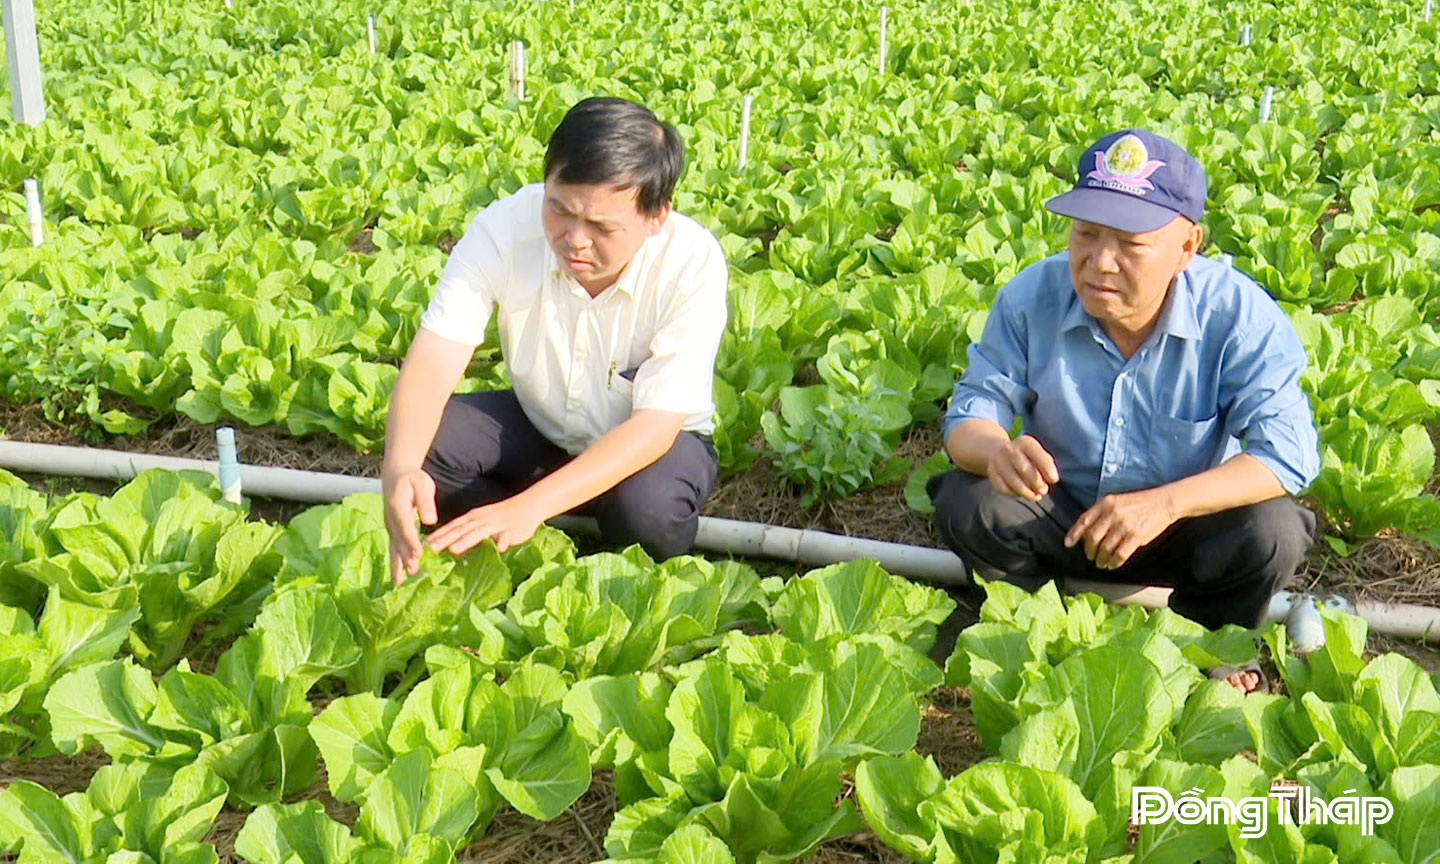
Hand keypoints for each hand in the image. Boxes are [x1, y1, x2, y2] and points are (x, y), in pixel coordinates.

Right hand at [383, 468, 437, 585]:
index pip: (405, 526)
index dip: (411, 540)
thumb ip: (425, 502)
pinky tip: (398, 578)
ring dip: (397, 564)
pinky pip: (393, 548)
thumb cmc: (412, 479)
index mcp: (398, 507)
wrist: (395, 476)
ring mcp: (390, 526)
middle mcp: (391, 519)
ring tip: (400, 583)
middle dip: (405, 557)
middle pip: (398, 541)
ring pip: (393, 548)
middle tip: (414, 573)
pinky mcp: (392, 531)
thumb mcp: (422, 484)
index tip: (418, 554)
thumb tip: (429, 520)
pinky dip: (395, 563)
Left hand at [426, 494, 545, 556]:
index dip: (439, 534)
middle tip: (430, 549)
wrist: (528, 505)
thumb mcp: (484, 523)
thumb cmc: (504, 517)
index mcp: (474, 517)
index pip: (453, 526)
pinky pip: (507, 536)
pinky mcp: (511, 530)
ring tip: (453, 549)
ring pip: (479, 532)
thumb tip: (455, 546)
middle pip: (460, 529)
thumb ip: (471, 533)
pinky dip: (503, 541)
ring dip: (466, 540)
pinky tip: (499, 548)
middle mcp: (481, 519)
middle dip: (445, 539)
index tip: (425, 543)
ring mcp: (496, 524)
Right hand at [985, 435, 1060, 501]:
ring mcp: (998, 462)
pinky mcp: (992, 474)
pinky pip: (1004, 488)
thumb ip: (1046, 464)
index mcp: (1025, 443)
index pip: (1037, 453)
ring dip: (1027, 492)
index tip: (1054, 480)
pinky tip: (1022, 494)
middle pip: (1024, 468)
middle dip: (1037, 482)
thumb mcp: (1037, 454)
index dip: (1047, 468)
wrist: (997, 451)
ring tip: (1035, 496)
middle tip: (1044, 491)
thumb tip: (1051, 479)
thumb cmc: (1026, 456)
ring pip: (1013, 481)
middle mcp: (1010, 450)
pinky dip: (1015, 494)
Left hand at [1064, 488, 1178, 569]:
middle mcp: (1113, 514)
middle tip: (1090, 556)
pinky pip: (1119, 555)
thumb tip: (1086, 533)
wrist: (1163, 502)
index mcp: (1106, 503)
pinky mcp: (1136, 537)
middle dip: (1089, 551)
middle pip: (1092, 538)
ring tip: (1101, 563)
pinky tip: (1113, 565)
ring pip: (1105, 549)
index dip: (1074, 534)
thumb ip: (1101, 513)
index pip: (1084, 520)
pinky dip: (1114, 563)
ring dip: (1101, 559)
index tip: (1068, 544)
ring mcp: (1124, 526)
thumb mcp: (1117, 501)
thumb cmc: (1139, 503)